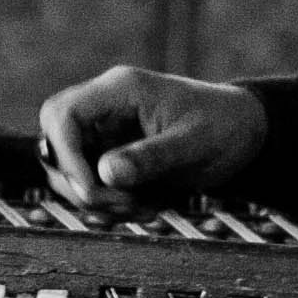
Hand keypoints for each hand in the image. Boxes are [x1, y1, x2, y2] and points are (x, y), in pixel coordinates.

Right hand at [37, 66, 267, 205]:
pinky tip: (148, 206)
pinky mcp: (109, 159)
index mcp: (119, 90)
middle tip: (123, 205)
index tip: (92, 190)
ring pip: (67, 174)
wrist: (242, 135)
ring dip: (99, 202)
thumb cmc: (224, 127)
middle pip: (54, 146)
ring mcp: (103, 135)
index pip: (62, 115)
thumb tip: (105, 174)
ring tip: (146, 207)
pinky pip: (89, 188)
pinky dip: (112, 207)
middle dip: (79, 184)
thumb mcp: (195, 143)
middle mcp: (103, 110)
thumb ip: (152, 158)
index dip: (65, 155)